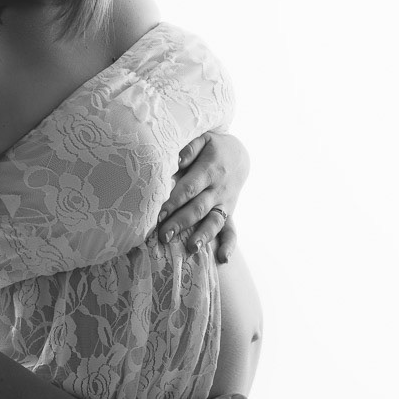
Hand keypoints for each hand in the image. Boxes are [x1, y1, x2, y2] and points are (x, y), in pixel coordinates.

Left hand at [153, 132, 249, 261]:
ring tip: (190, 249)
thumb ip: (189, 149)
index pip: (190, 188)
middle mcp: (218, 189)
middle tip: (164, 236)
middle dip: (181, 223)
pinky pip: (232, 231)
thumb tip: (177, 160)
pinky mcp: (229, 213)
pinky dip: (229, 246)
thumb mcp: (204, 139)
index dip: (175, 201)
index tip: (159, 213)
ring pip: (214, 222)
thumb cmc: (213, 147)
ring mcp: (225, 203)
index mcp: (209, 170)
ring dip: (203, 236)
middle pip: (198, 208)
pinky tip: (223, 260)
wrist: (240, 155)